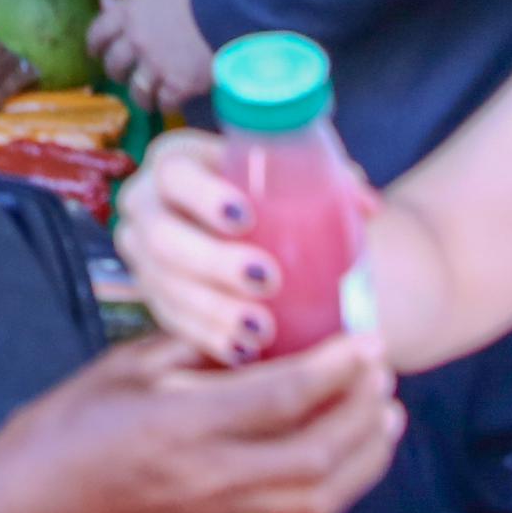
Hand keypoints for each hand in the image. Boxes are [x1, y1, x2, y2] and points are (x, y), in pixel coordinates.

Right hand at [0, 333, 402, 512]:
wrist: (29, 505)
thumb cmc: (67, 423)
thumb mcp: (128, 365)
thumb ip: (198, 346)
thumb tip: (261, 325)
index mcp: (183, 427)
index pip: (283, 399)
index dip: (336, 368)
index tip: (368, 338)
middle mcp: (210, 478)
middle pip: (318, 454)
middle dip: (363, 410)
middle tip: (383, 369)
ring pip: (321, 497)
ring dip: (365, 456)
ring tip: (388, 416)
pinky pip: (294, 508)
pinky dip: (333, 477)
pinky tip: (344, 448)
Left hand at [92, 0, 216, 112]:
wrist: (227, 14)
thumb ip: (130, 2)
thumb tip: (103, 2)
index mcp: (129, 15)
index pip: (97, 32)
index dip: (94, 45)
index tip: (96, 52)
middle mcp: (136, 42)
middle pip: (113, 65)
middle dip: (117, 72)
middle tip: (125, 75)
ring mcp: (155, 66)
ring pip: (136, 91)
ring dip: (141, 96)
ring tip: (149, 97)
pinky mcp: (177, 85)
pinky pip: (164, 104)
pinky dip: (167, 105)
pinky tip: (173, 100)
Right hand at [115, 127, 378, 363]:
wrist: (248, 225)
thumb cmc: (272, 189)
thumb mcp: (293, 173)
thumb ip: (331, 183)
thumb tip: (367, 207)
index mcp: (174, 160)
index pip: (175, 173)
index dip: (202, 196)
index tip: (245, 217)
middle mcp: (146, 206)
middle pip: (164, 237)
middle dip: (213, 263)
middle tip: (267, 280)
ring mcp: (144, 256)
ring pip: (165, 287)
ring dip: (213, 311)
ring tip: (261, 329)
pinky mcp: (154, 297)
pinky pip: (172, 322)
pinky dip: (208, 338)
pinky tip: (241, 352)